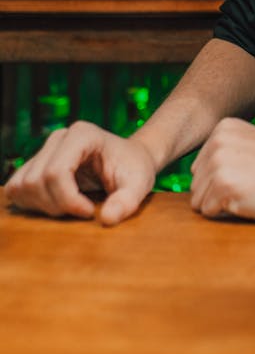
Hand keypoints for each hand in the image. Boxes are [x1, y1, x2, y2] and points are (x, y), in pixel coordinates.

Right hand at [4, 121, 156, 225]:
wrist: (129, 159)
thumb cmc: (134, 168)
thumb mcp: (139, 184)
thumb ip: (127, 201)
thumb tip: (107, 219)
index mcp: (83, 135)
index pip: (56, 172)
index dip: (68, 200)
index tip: (90, 211)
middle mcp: (59, 137)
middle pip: (36, 181)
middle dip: (57, 206)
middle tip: (82, 210)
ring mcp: (45, 149)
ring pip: (23, 186)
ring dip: (44, 206)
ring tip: (71, 207)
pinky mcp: (36, 163)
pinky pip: (17, 188)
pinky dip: (32, 203)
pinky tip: (56, 205)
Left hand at [190, 118, 254, 221]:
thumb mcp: (252, 147)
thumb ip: (225, 153)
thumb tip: (195, 177)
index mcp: (223, 128)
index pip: (200, 168)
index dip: (225, 179)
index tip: (252, 172)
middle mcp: (217, 141)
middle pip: (196, 184)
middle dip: (220, 193)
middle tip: (254, 183)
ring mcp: (220, 162)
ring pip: (199, 200)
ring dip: (223, 204)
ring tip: (253, 190)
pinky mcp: (224, 186)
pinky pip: (209, 212)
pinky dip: (229, 213)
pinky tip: (253, 200)